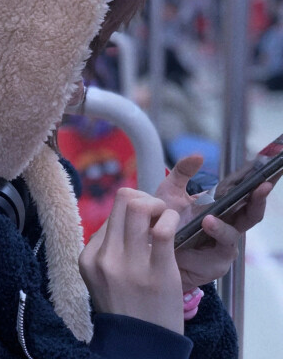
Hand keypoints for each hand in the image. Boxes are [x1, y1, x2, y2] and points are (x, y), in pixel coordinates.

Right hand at [79, 188, 183, 333]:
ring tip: (165, 219)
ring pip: (140, 207)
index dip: (131, 209)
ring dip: (159, 206)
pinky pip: (163, 228)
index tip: (143, 219)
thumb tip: (126, 215)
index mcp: (89, 256)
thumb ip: (107, 246)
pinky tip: (175, 227)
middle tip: (155, 211)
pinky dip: (172, 219)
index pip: (110, 212)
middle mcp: (104, 257)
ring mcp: (129, 265)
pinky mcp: (157, 273)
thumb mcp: (102, 275)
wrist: (139, 346)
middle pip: (123, 200)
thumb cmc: (125, 306)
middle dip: (144, 198)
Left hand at [156, 155, 279, 290]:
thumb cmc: (164, 220)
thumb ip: (182, 172)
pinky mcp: (216, 263)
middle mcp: (227, 226)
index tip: (268, 171)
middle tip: (263, 184)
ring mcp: (223, 245)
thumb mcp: (170, 191)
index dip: (258, 184)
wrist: (150, 248)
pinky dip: (211, 239)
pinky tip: (202, 229)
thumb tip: (199, 155)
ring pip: (234, 234)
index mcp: (221, 208)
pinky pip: (218, 251)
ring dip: (222, 227)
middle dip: (259, 200)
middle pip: (251, 214)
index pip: (245, 196)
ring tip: (208, 219)